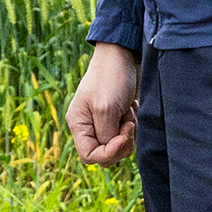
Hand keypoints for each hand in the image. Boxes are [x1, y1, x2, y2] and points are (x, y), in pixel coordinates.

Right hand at [65, 43, 139, 164]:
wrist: (123, 56)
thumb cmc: (110, 78)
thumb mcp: (106, 109)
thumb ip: (105, 135)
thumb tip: (110, 150)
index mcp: (78, 124)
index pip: (89, 156)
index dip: (108, 152)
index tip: (123, 136)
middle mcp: (88, 127)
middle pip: (105, 155)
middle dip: (121, 144)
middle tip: (128, 123)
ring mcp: (102, 123)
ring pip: (118, 147)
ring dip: (129, 134)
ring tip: (129, 112)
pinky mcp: (116, 118)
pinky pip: (127, 136)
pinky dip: (133, 126)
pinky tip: (132, 109)